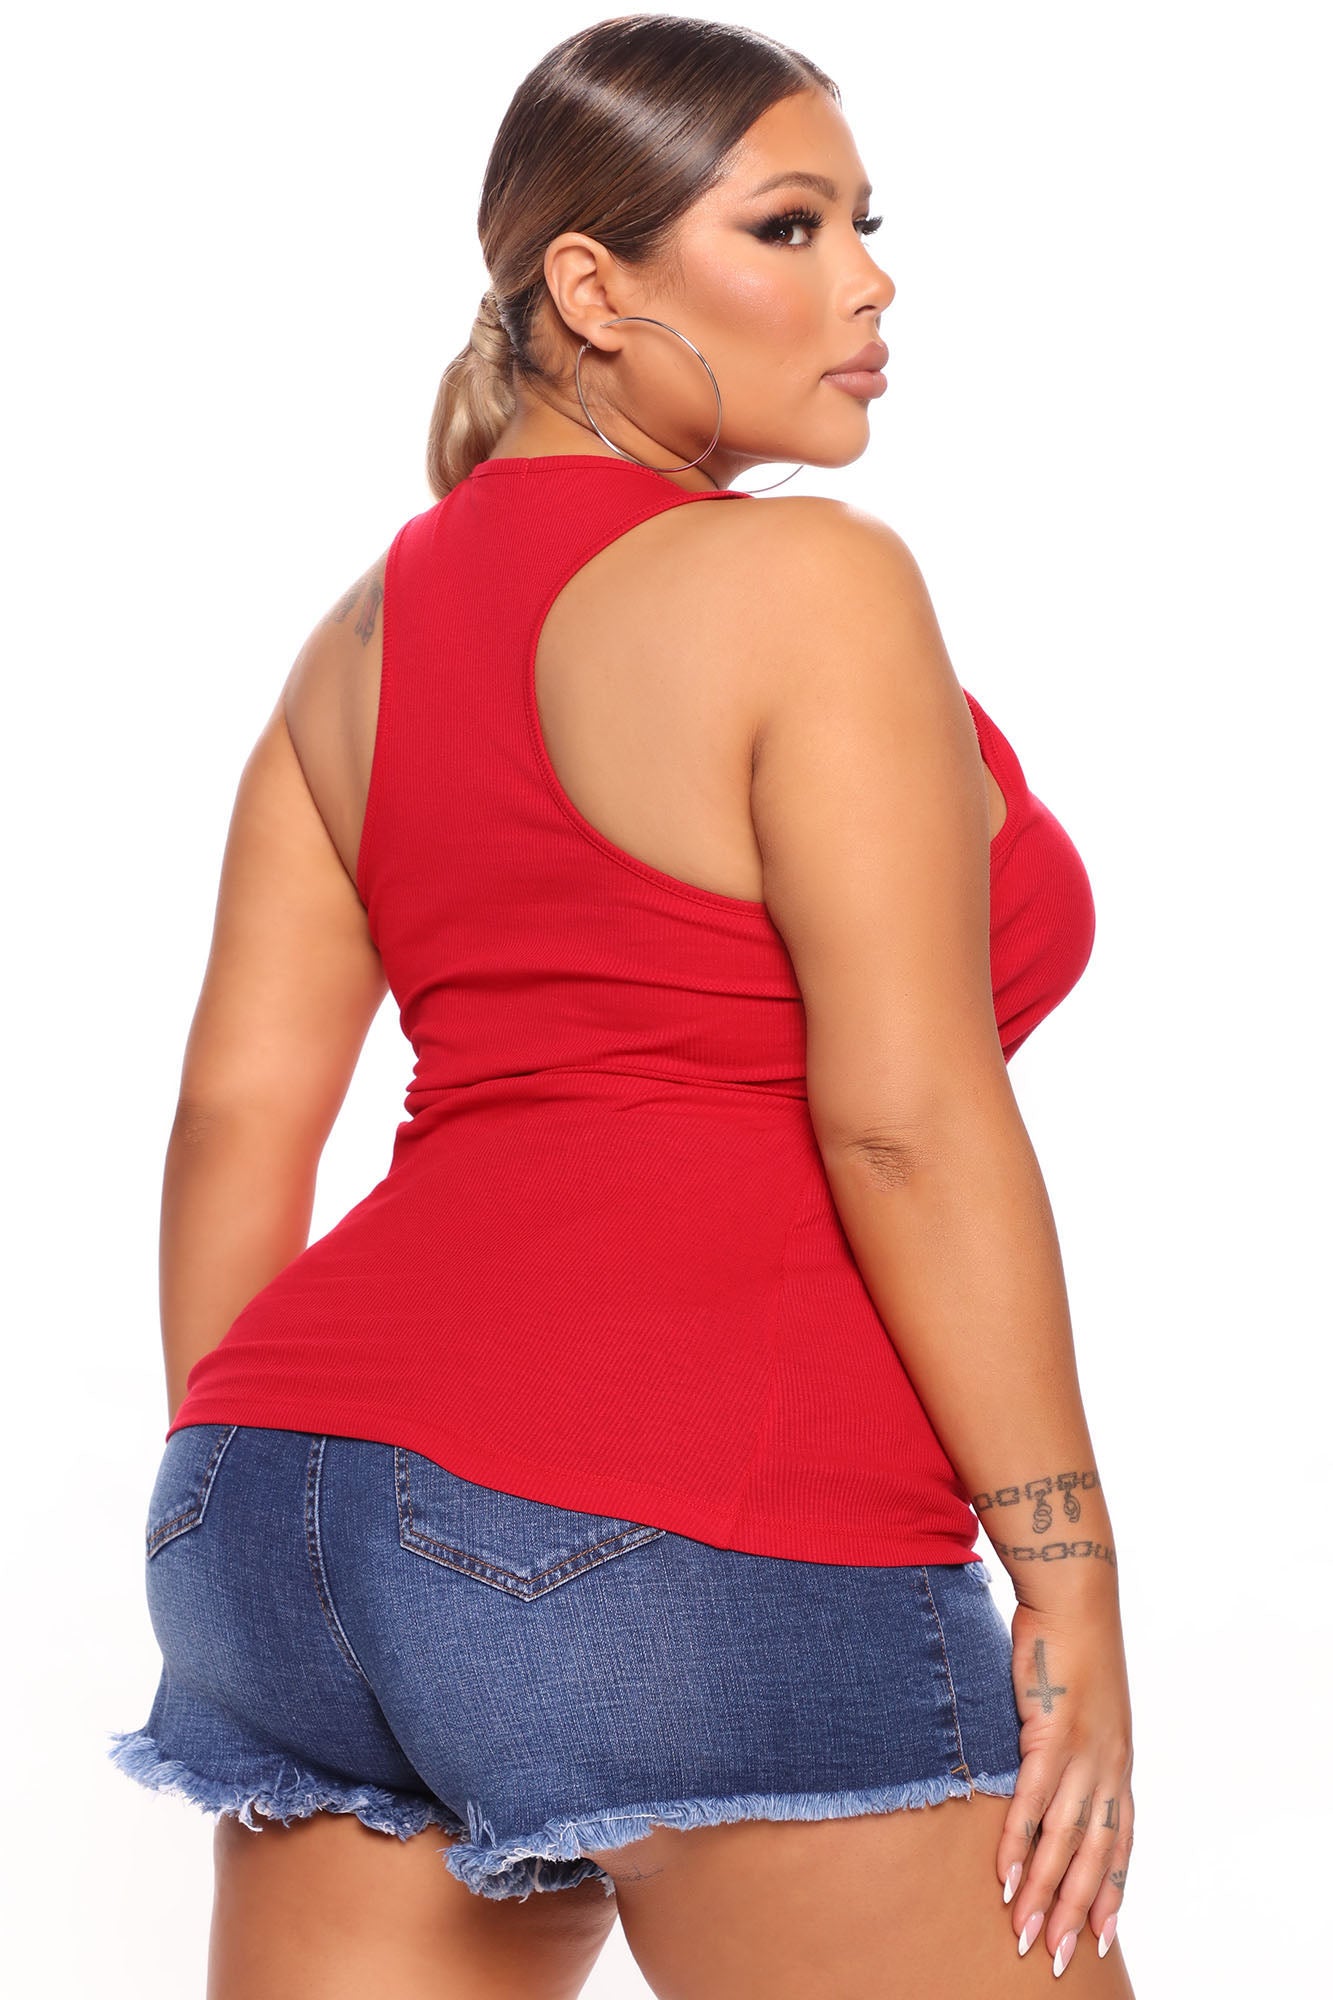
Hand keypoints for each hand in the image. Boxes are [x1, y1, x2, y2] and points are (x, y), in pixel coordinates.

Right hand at [996, 1596, 1133, 1976]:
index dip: (1113, 1891)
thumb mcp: (1078, 1705)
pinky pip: (1033, 1801)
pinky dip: (1019, 1843)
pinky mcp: (1052, 1732)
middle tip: (1055, 1956)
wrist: (1073, 1593)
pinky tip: (1005, 1876)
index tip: (1104, 1936)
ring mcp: (1083, 1752)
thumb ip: (1067, 1744)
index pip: (1122, 1842)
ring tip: (1024, 1932)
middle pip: (1094, 1855)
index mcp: (1118, 1762)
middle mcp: (1109, 1765)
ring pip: (1064, 1840)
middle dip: (1076, 1911)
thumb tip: (1045, 1772)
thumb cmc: (1069, 1644)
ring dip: (1043, 1892)